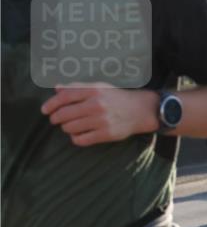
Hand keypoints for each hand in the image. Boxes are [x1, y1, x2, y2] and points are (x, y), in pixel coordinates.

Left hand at [40, 84, 157, 146]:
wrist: (141, 110)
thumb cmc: (117, 98)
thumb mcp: (99, 87)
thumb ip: (78, 87)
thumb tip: (57, 88)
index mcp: (94, 90)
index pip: (65, 96)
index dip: (51, 104)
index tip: (45, 110)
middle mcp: (97, 104)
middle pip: (64, 114)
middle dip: (56, 118)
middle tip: (57, 119)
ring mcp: (102, 120)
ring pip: (70, 128)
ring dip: (66, 128)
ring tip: (72, 125)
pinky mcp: (106, 134)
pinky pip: (80, 140)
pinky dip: (76, 138)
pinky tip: (80, 134)